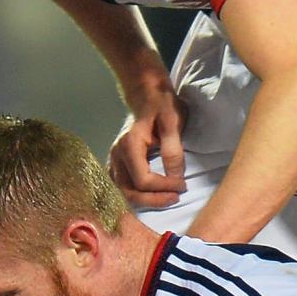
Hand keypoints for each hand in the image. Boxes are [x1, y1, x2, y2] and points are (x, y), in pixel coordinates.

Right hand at [108, 76, 188, 209]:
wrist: (146, 94)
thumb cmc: (161, 105)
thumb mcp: (173, 122)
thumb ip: (172, 151)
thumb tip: (175, 178)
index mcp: (129, 146)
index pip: (143, 180)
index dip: (163, 187)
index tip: (183, 185)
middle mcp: (116, 155)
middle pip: (129, 191)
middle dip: (154, 200)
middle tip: (176, 198)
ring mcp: (114, 160)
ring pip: (123, 192)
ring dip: (144, 201)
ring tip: (166, 199)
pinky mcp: (116, 163)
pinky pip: (121, 186)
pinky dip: (135, 196)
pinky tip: (151, 196)